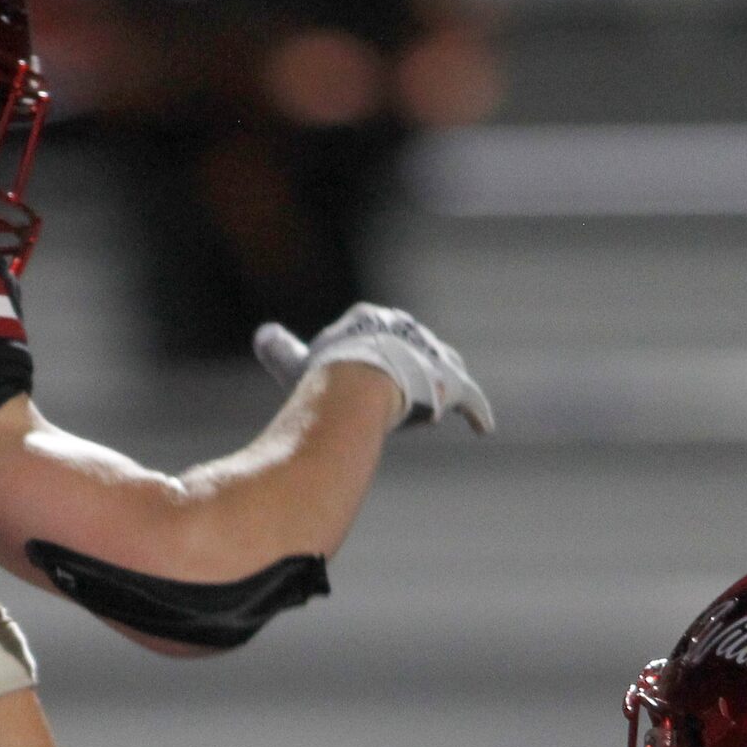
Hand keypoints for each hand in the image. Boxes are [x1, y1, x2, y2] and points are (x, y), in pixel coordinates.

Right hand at [254, 303, 493, 433]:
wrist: (355, 385)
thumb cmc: (322, 377)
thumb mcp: (295, 361)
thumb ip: (281, 350)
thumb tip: (263, 335)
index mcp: (369, 317)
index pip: (375, 335)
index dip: (372, 359)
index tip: (366, 379)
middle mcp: (406, 328)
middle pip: (412, 348)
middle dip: (410, 369)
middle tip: (402, 397)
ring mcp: (431, 353)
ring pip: (443, 369)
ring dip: (440, 387)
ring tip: (433, 408)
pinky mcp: (452, 381)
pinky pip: (470, 399)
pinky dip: (477, 413)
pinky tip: (484, 429)